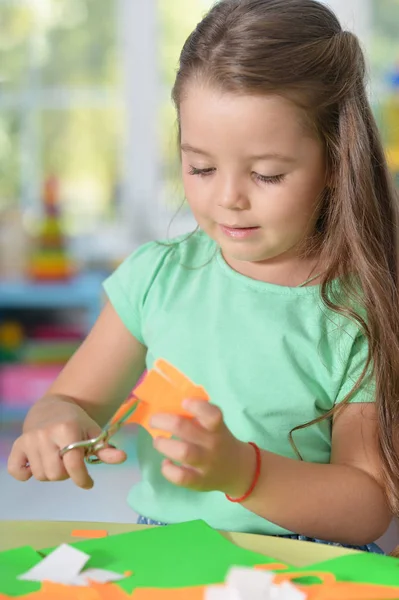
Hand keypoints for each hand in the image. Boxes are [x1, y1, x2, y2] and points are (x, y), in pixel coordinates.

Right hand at [7, 406, 126, 489]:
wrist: (52, 408)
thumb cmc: (77, 422)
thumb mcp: (93, 432)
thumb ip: (105, 449)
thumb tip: (122, 458)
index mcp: (67, 429)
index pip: (73, 464)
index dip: (82, 478)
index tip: (88, 483)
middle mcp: (45, 434)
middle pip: (56, 474)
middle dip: (67, 474)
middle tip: (70, 463)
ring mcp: (29, 440)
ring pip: (41, 476)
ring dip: (51, 473)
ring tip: (57, 460)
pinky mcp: (17, 446)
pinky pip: (16, 471)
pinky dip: (25, 474)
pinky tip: (35, 465)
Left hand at [150, 399, 254, 495]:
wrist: (238, 471)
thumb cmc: (219, 441)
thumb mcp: (216, 427)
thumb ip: (198, 417)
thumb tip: (168, 406)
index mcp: (217, 428)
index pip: (212, 415)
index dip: (197, 406)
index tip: (184, 402)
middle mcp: (212, 444)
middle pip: (186, 429)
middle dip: (165, 421)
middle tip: (154, 420)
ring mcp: (206, 464)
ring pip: (183, 452)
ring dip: (164, 444)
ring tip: (157, 440)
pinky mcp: (199, 482)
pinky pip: (181, 477)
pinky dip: (168, 470)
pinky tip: (166, 463)